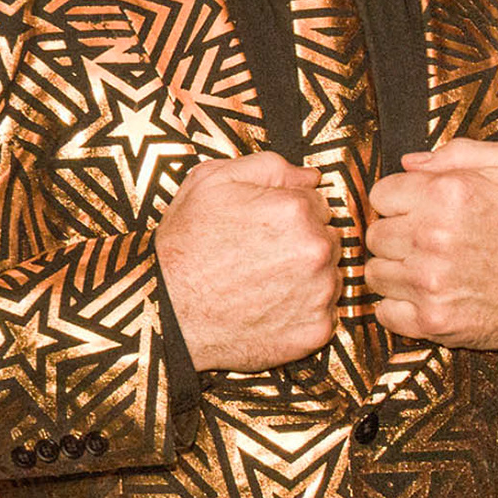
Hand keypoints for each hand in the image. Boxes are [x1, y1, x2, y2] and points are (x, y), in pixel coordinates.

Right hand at [156, 153, 339, 370]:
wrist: (166, 312)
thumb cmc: (184, 246)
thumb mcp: (211, 182)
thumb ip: (268, 167)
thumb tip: (311, 175)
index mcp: (296, 209)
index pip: (318, 203)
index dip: (290, 214)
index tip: (265, 228)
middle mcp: (316, 250)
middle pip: (329, 238)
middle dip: (304, 244)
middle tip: (263, 258)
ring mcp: (319, 293)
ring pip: (331, 276)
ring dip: (309, 278)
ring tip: (265, 284)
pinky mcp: (317, 331)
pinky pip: (326, 314)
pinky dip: (305, 313)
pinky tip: (272, 309)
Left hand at [366, 139, 497, 351]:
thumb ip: (459, 151)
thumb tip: (409, 163)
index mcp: (447, 193)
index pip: (381, 194)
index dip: (401, 201)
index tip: (420, 211)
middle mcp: (432, 237)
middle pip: (375, 235)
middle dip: (396, 236)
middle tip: (426, 242)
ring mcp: (430, 282)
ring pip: (376, 273)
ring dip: (396, 271)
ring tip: (428, 269)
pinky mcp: (433, 320)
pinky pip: (385, 312)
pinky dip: (400, 307)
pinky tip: (427, 296)